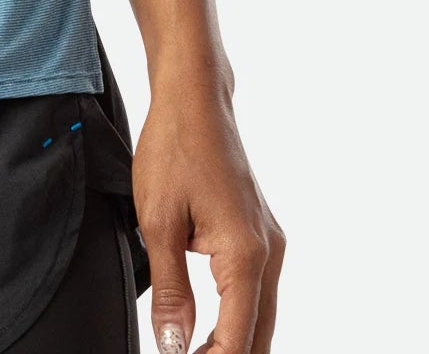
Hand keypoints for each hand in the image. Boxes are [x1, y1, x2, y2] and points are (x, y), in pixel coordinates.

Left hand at [132, 65, 285, 352]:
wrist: (194, 98)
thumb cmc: (174, 147)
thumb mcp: (158, 221)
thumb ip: (171, 289)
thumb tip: (173, 344)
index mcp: (245, 254)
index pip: (237, 338)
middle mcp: (269, 253)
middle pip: (259, 335)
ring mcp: (270, 243)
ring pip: (262, 316)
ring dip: (233, 341)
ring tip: (191, 350)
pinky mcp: (261, 234)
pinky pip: (257, 290)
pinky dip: (239, 317)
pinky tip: (210, 326)